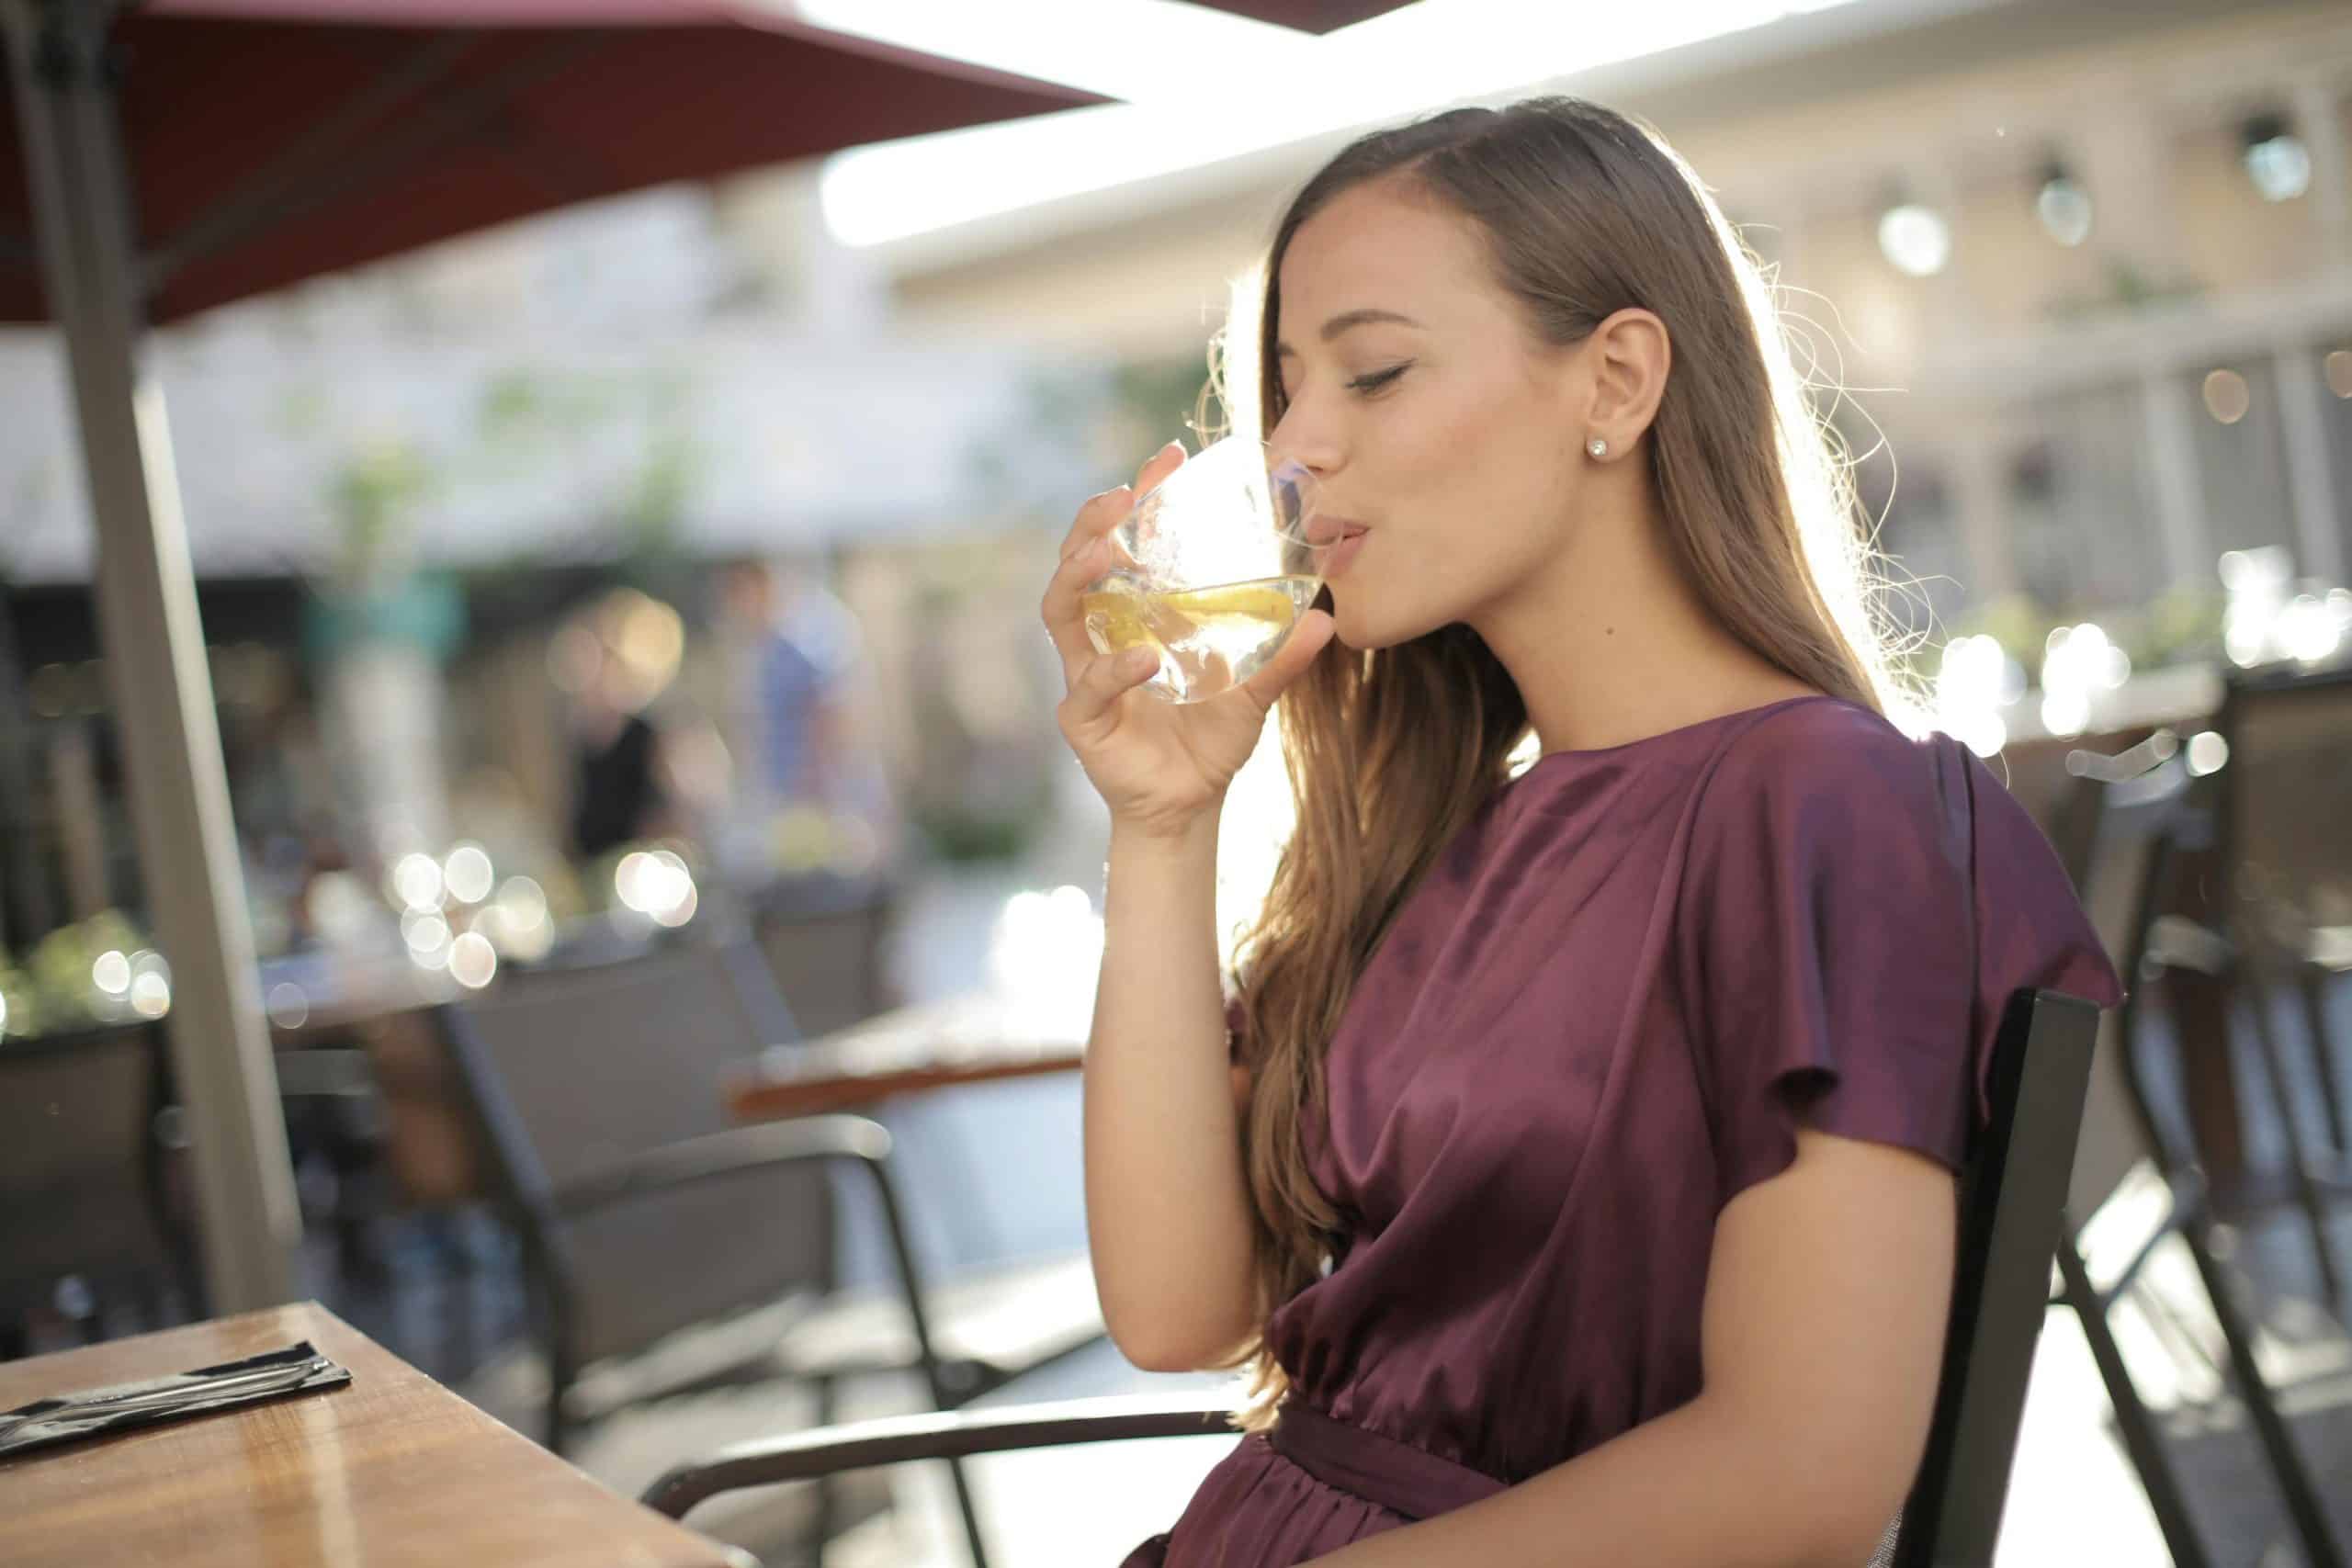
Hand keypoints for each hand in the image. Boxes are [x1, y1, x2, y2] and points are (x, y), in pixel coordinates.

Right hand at [1040, 441, 1335, 839]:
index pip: (1128, 541)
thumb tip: (1325, 619)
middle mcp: (1104, 632)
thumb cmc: (1210, 741)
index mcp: (1138, 612)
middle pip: (1078, 561)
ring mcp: (1085, 671)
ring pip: (1061, 609)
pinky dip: (1116, 667)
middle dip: (1094, 523)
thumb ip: (1281, 657)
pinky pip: (1090, 683)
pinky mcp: (1082, 716)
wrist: (1190, 807)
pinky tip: (1146, 656)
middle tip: (1123, 497)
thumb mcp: (1252, 693)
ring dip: (1080, 575)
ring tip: (1109, 554)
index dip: (1141, 498)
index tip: (1168, 458)